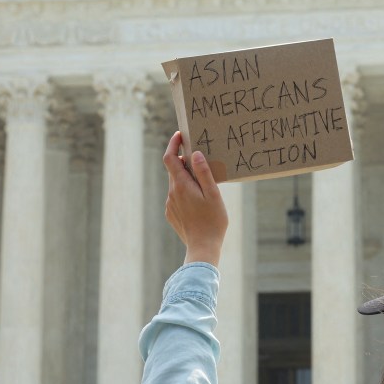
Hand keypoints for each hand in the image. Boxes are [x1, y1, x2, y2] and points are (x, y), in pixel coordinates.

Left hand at [162, 131, 227, 266]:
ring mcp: (170, 204)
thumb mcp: (213, 194)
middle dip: (183, 160)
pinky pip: (177, 197)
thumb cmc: (212, 221)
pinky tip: (199, 200)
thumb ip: (204, 173)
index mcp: (181, 185)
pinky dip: (185, 191)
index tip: (180, 135)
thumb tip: (195, 154)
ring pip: (176, 184)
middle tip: (199, 156)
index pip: (170, 157)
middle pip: (173, 169)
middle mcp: (172, 193)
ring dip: (186, 178)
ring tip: (204, 182)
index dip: (173, 144)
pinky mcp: (171, 214)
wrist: (202, 248)